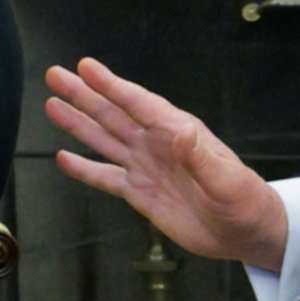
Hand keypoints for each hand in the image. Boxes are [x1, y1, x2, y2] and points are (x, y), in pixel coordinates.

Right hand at [45, 57, 289, 268]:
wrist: (247, 233)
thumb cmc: (246, 201)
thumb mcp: (227, 180)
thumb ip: (200, 157)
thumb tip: (179, 131)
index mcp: (179, 133)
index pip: (139, 104)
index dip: (112, 85)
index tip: (87, 67)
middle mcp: (158, 144)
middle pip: (114, 114)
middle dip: (84, 95)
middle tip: (55, 74)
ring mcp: (147, 167)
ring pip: (105, 140)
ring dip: (78, 123)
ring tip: (52, 105)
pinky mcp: (141, 193)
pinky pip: (106, 177)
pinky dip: (84, 169)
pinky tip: (63, 158)